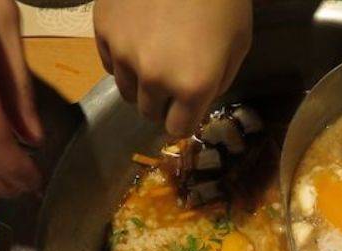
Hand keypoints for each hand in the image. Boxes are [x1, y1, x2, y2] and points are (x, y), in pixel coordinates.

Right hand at [94, 0, 252, 136]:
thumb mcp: (238, 46)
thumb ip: (217, 83)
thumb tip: (198, 102)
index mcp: (193, 86)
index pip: (177, 128)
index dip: (184, 118)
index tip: (186, 107)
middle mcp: (154, 78)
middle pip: (149, 112)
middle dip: (162, 103)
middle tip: (172, 78)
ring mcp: (124, 54)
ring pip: (126, 91)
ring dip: (140, 83)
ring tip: (154, 57)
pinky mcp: (103, 30)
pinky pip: (110, 62)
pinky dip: (122, 58)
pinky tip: (138, 38)